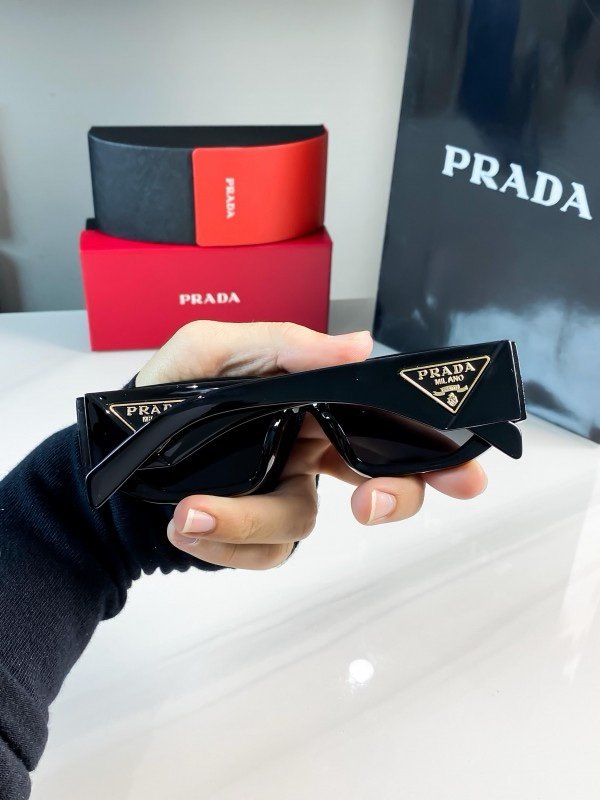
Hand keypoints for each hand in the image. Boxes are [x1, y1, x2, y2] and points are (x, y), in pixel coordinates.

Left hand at [137, 321, 486, 569]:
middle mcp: (308, 449)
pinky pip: (262, 552)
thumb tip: (359, 346)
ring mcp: (284, 493)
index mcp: (309, 401)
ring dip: (252, 521)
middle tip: (373, 507)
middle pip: (378, 480)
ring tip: (192, 513)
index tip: (464, 470)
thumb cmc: (163, 396)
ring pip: (306, 523)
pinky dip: (224, 543)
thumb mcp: (211, 350)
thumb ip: (281, 345)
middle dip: (394, 496)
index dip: (431, 444)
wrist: (114, 461)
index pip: (384, 418)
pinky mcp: (255, 535)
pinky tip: (186, 524)